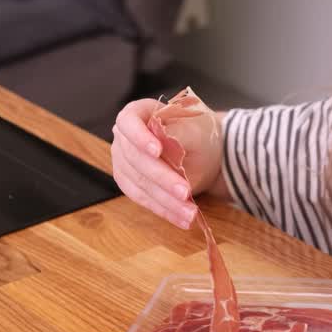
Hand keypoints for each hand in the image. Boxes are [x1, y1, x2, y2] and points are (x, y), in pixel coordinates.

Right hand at [111, 98, 217, 229]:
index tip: (157, 150)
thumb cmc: (199, 133)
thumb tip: (167, 140)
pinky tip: (182, 218)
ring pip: (140, 184)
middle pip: (135, 159)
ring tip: (190, 212)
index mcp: (138, 113)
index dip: (139, 137)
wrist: (206, 153)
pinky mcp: (132, 185)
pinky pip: (144, 200)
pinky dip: (164, 210)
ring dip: (165, 201)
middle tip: (184, 192)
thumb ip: (180, 133)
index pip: (128, 122)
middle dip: (162, 178)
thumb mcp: (196, 128)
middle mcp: (125, 138)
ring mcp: (125, 163)